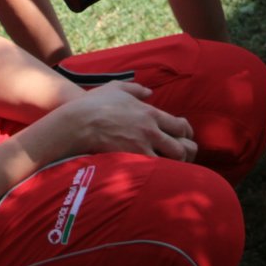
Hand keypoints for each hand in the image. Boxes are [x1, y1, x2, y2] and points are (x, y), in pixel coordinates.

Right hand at [55, 82, 197, 161]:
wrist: (78, 122)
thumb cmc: (95, 104)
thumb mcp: (117, 88)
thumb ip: (136, 89)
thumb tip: (149, 92)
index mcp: (150, 113)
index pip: (181, 126)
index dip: (187, 135)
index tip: (184, 139)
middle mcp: (151, 131)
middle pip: (182, 147)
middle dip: (186, 154)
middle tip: (181, 159)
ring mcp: (142, 146)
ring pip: (172, 162)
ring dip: (175, 167)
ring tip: (172, 170)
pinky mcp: (132, 160)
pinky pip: (154, 171)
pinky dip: (159, 175)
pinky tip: (157, 177)